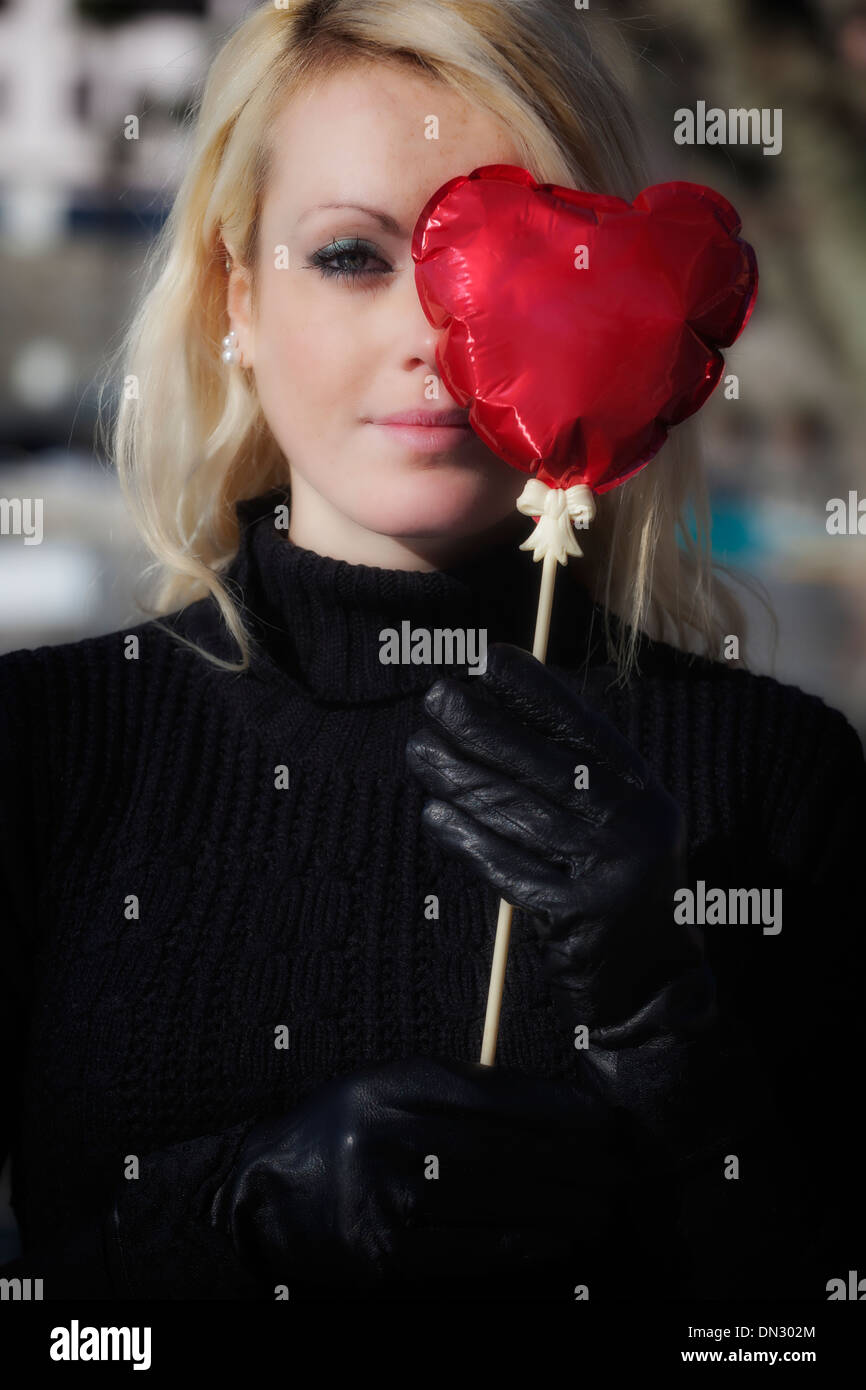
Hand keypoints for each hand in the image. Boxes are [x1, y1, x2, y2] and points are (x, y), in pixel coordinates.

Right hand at [210, 1054, 663, 1297]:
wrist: (263, 1200)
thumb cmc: (341, 1137)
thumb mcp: (383, 1092)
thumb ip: (451, 1093)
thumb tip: (548, 1111)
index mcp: (387, 1085)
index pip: (488, 1093)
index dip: (553, 1107)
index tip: (599, 1119)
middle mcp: (384, 1137)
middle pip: (501, 1147)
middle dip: (571, 1160)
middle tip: (618, 1166)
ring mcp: (384, 1200)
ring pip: (495, 1200)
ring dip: (561, 1205)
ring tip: (601, 1205)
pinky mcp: (385, 1257)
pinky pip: (472, 1251)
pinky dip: (523, 1245)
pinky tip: (558, 1240)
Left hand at [405, 641, 712, 1047]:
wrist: (654, 984)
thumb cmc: (615, 885)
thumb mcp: (611, 820)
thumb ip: (568, 774)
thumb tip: (493, 710)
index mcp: (643, 790)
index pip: (584, 726)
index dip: (534, 688)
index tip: (486, 657)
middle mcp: (637, 824)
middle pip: (545, 763)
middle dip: (483, 726)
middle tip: (434, 697)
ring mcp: (611, 871)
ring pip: (519, 812)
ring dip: (460, 777)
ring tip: (419, 750)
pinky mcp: (580, 917)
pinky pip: (510, 869)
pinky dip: (468, 840)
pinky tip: (435, 815)